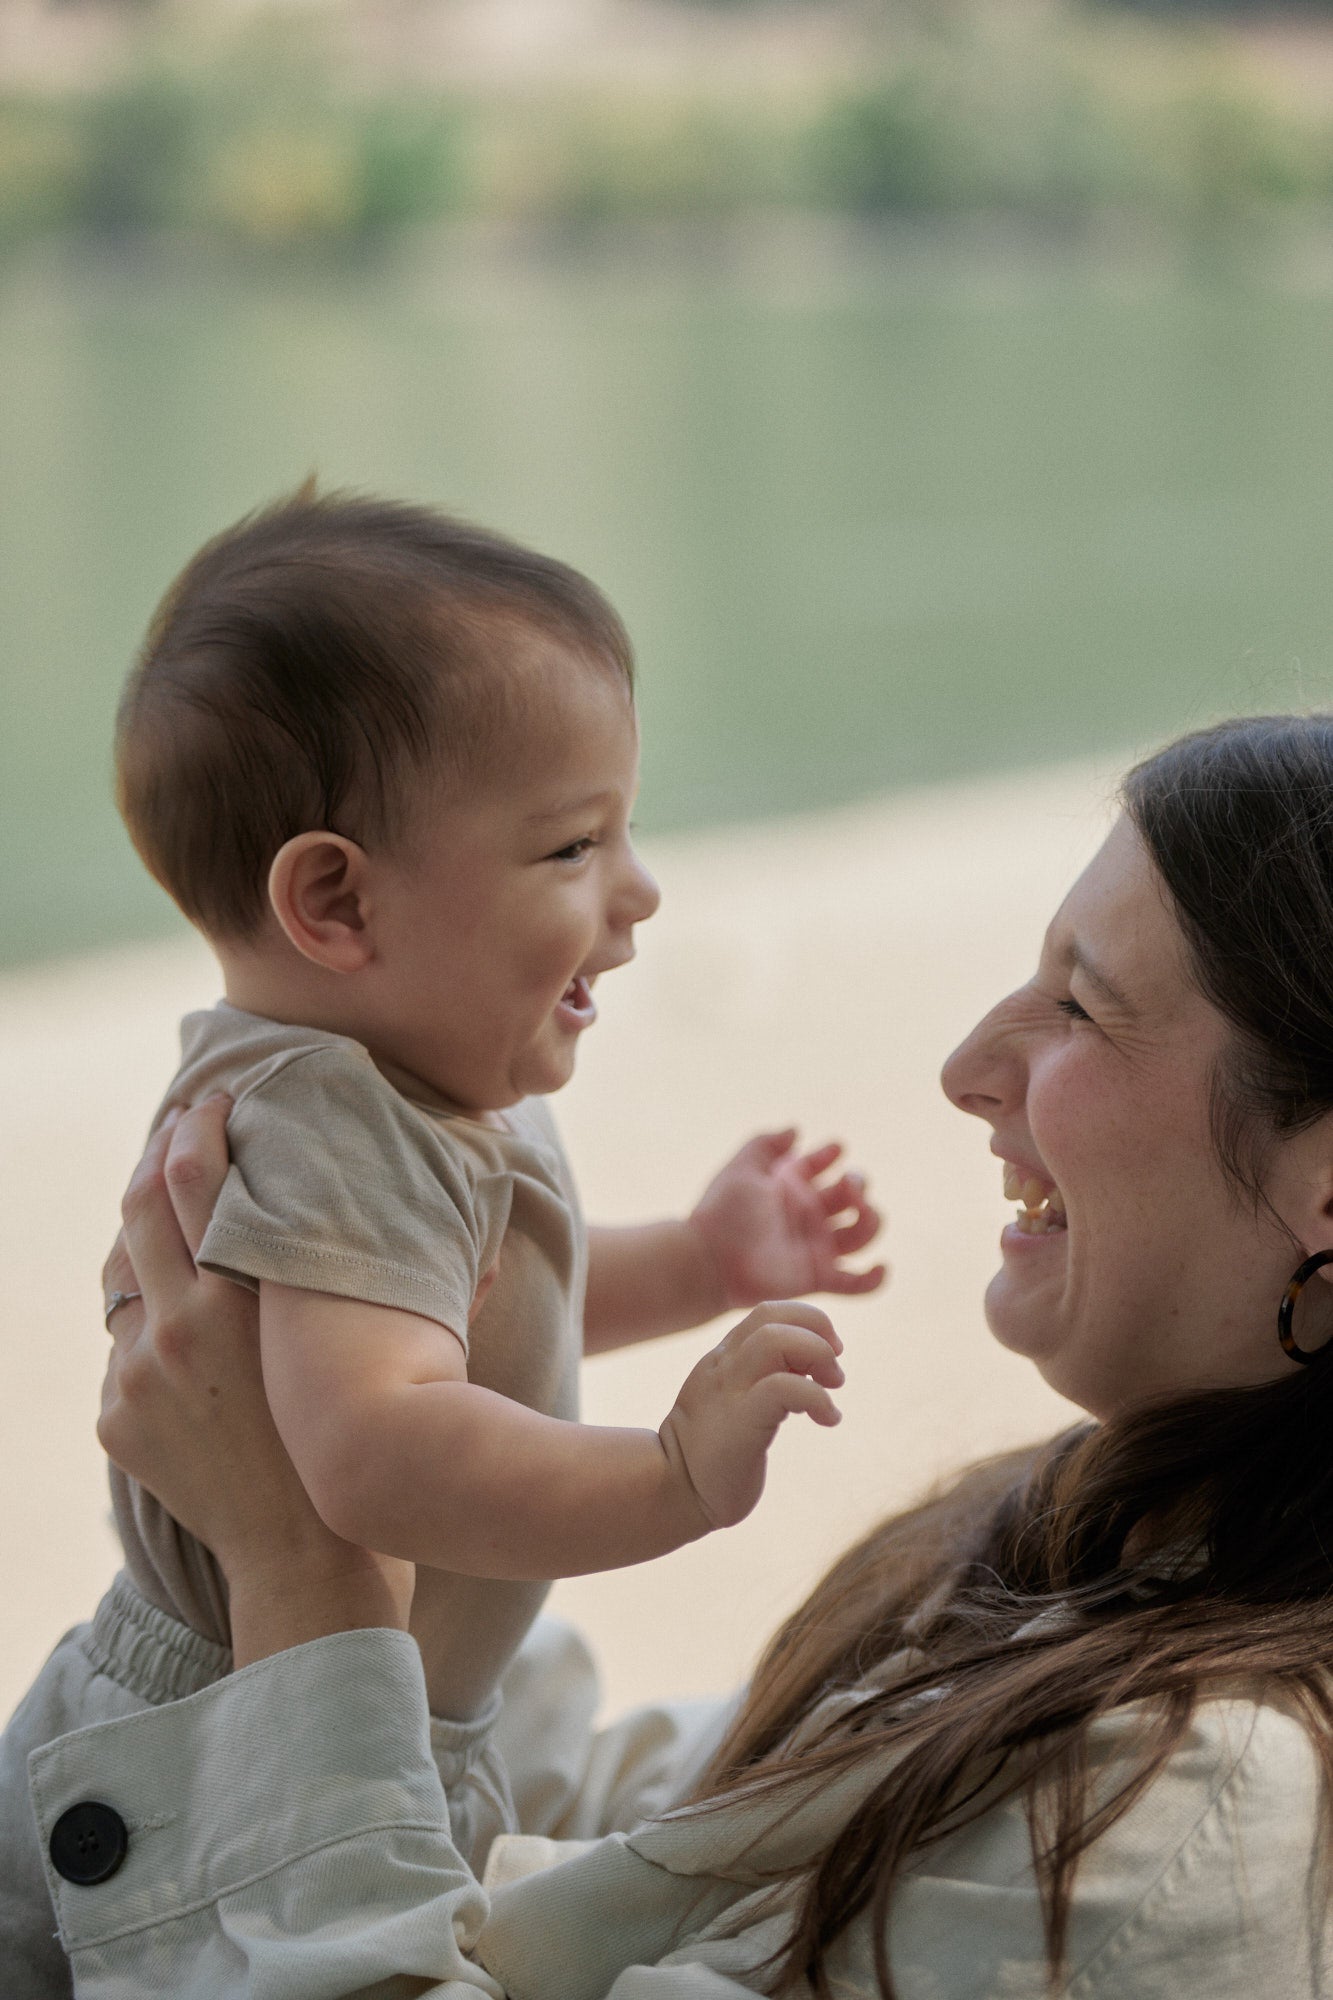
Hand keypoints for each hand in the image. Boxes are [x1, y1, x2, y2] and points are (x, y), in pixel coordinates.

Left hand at [100, 1099, 413, 1661]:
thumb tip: (485, 1246)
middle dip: (158, 1158)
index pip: (196, 1181)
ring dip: (141, 1232)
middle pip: (139, 1209)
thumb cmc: (368, 1459)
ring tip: (167, 1203)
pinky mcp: (119, 1419)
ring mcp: (138, 1378)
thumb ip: (432, 1291)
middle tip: (181, 1128)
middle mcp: (176, 1332)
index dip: (199, 1130)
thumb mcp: (394, 1365)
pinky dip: (144, 1316)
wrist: (307, 1564)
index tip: (212, 1102)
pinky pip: (122, 1345)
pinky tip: (169, 1301)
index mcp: (238, 1304)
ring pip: (118, 1274)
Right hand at [659, 1300, 843, 1529]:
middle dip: (818, 1333)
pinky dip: (817, 1398)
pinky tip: (829, 1418)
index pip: (768, 1312)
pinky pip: (783, 1388)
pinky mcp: (740, 1423)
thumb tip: (810, 1369)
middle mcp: (723, 1366)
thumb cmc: (711, 1455)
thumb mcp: (734, 1402)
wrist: (672, 1494)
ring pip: (775, 1340)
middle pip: (772, 1315)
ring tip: (833, 1389)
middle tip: (834, 1374)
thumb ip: (761, 1379)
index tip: (829, 1353)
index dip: (808, 1322)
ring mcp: (728, 1392)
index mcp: (723, 1358)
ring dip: (818, 1356)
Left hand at [688, 1130, 886, 1309]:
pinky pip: (855, 1283)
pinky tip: (881, 1267)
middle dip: (858, 1185)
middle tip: (849, 1183)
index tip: (835, 1148)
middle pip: (850, 1197)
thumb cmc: (722, 1211)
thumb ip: (767, 1143)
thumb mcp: (743, 1167)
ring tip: (861, 1209)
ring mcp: (816, 1246)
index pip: (821, 1165)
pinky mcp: (818, 1276)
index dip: (830, 1154)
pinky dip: (874, 1279)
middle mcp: (808, 1215)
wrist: (710, 1258)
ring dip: (871, 1219)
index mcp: (790, 1187)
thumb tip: (796, 1129)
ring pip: (861, 1233)